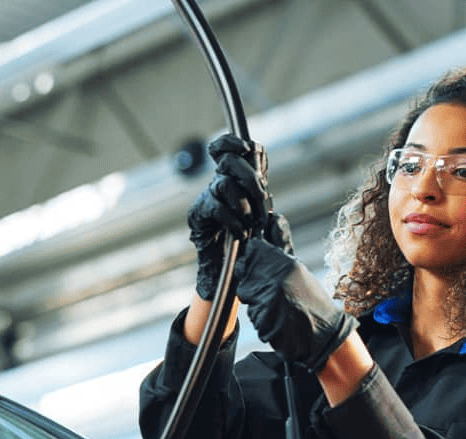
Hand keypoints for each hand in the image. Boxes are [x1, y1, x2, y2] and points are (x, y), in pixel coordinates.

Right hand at [188, 134, 270, 299]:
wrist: (227, 271)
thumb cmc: (250, 245)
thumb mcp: (265, 219)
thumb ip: (265, 200)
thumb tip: (266, 188)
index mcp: (233, 178)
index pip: (226, 147)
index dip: (233, 142)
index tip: (248, 148)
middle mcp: (217, 183)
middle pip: (228, 162)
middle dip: (251, 179)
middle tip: (262, 200)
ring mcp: (207, 199)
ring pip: (224, 184)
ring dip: (244, 204)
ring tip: (251, 223)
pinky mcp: (198, 216)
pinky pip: (217, 208)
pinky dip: (234, 220)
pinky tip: (241, 233)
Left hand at [235, 237, 356, 371]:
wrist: (324, 335)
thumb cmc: (312, 301)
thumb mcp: (299, 268)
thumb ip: (281, 246)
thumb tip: (272, 218)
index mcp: (286, 263)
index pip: (254, 249)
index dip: (255, 258)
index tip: (264, 268)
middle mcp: (275, 279)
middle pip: (245, 272)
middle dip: (254, 282)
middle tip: (274, 293)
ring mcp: (268, 300)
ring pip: (246, 294)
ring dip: (257, 301)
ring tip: (279, 307)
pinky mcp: (262, 320)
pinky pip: (252, 314)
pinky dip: (261, 318)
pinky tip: (278, 320)